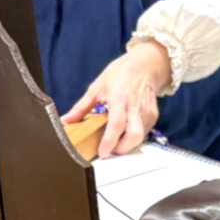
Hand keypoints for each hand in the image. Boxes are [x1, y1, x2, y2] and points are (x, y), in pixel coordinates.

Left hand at [61, 39, 173, 156]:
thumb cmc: (119, 74)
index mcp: (119, 97)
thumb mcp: (96, 87)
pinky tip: (125, 131)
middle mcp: (135, 106)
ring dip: (127, 144)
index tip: (102, 153)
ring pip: (140, 137)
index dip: (109, 141)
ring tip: (115, 141)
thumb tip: (66, 120)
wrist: (145, 66)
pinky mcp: (153, 116)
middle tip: (109, 151)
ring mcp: (147, 112)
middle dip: (122, 149)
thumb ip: (81, 107)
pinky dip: (133, 137)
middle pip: (134, 135)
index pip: (117, 124)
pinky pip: (144, 133)